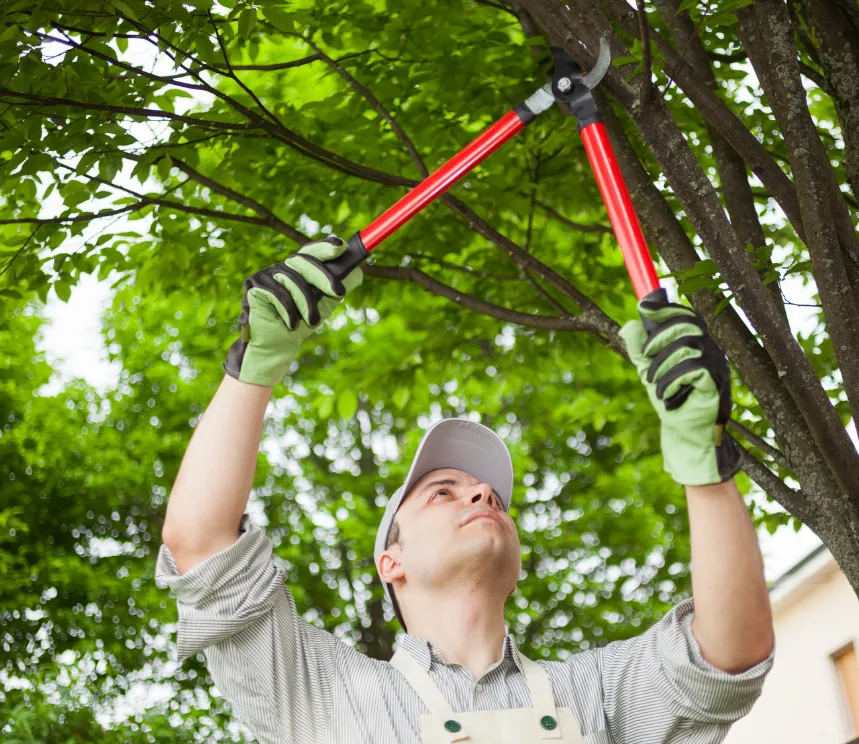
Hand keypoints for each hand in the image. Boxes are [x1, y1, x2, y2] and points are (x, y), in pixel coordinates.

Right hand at [223, 236, 363, 385]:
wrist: (277, 347)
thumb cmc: (300, 324)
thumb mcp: (323, 304)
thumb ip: (336, 287)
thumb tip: (357, 272)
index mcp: (298, 269)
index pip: (312, 251)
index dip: (325, 246)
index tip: (342, 246)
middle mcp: (281, 267)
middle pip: (303, 260)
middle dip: (323, 276)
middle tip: (339, 292)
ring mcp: (266, 274)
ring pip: (292, 279)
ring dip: (305, 304)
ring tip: (312, 322)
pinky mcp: (253, 285)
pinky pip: (276, 292)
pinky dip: (287, 310)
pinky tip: (291, 324)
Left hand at [619, 292, 741, 485]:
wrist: (683, 433)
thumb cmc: (670, 400)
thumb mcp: (648, 372)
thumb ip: (639, 350)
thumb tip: (629, 325)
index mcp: (696, 344)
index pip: (686, 316)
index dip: (666, 308)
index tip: (644, 307)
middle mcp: (710, 350)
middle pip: (686, 325)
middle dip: (659, 338)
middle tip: (645, 358)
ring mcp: (717, 366)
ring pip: (686, 346)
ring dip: (661, 366)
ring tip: (654, 385)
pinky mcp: (717, 383)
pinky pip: (692, 369)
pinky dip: (671, 381)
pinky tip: (666, 395)